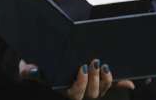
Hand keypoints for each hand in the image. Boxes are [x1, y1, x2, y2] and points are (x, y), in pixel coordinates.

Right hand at [20, 58, 135, 98]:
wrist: (39, 61)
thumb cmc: (33, 65)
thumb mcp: (26, 65)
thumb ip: (27, 70)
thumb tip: (32, 70)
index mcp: (62, 91)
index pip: (74, 94)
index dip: (80, 85)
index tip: (80, 69)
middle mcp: (78, 92)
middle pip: (92, 94)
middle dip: (95, 79)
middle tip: (93, 62)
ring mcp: (89, 87)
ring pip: (102, 90)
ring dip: (107, 80)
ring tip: (104, 64)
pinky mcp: (97, 80)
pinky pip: (111, 85)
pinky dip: (121, 83)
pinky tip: (129, 82)